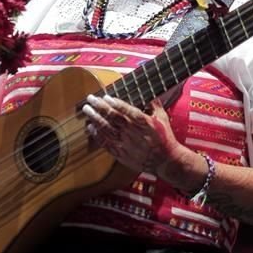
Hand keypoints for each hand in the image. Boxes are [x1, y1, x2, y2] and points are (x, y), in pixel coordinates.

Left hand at [81, 94, 198, 187]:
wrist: (166, 161)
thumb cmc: (165, 138)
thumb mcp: (162, 118)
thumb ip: (154, 104)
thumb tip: (147, 92)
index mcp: (142, 121)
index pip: (125, 109)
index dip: (113, 102)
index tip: (105, 96)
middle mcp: (132, 132)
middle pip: (112, 117)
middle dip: (99, 107)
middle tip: (90, 99)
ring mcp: (125, 143)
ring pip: (106, 129)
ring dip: (95, 118)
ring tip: (87, 110)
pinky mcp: (121, 154)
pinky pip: (106, 143)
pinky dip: (97, 135)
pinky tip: (90, 128)